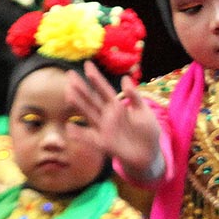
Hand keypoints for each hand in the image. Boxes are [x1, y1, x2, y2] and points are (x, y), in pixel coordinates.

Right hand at [64, 61, 162, 180]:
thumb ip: (135, 97)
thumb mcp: (144, 111)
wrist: (149, 154)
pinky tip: (69, 127)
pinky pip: (89, 138)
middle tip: (69, 75)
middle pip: (92, 99)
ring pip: (89, 114)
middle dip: (81, 88)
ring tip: (68, 93)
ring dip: (79, 105)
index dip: (97, 78)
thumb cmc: (147, 132)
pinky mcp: (104, 144)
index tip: (87, 64)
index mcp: (117, 107)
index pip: (105, 90)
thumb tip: (125, 78)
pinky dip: (79, 134)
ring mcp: (104, 129)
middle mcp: (107, 116)